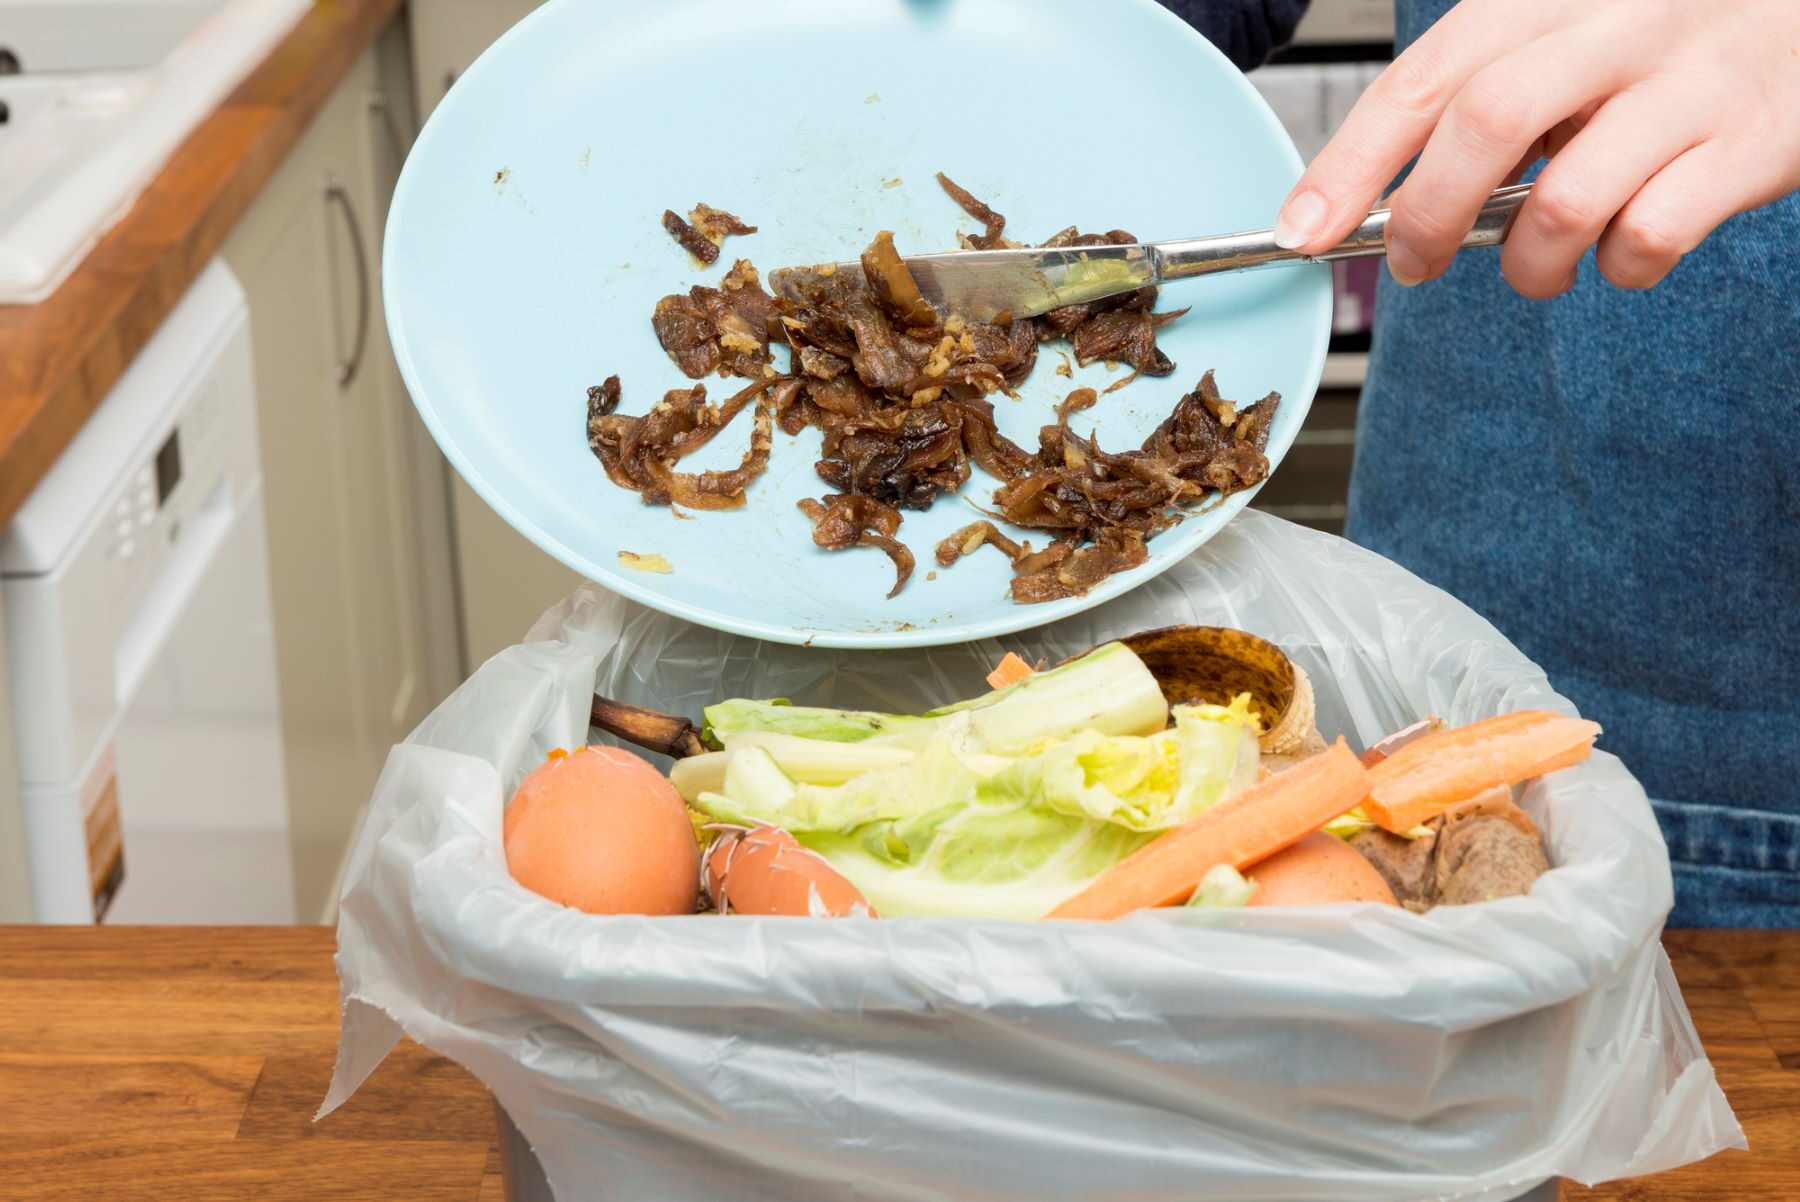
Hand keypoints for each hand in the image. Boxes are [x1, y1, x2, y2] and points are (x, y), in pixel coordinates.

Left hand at [1271, 0, 1799, 296]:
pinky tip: (1623, 250)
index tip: (1303, 230)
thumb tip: (1382, 197)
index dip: (1352, 162)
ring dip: (1527, 263)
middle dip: (1425, 217)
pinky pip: (1649, 235)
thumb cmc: (1670, 35)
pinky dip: (1618, 267)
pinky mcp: (1754, 142)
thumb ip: (1488, 94)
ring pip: (1564, 199)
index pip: (1426, 76)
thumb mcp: (1572, 32)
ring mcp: (1694, 80)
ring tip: (1537, 266)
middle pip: (1484, 123)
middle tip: (1414, 263)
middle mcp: (1624, 20)